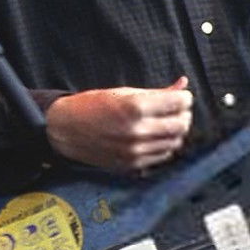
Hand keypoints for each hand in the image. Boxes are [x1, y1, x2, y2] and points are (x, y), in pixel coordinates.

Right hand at [46, 77, 192, 173]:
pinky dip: (164, 145)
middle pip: (181, 125)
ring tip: (164, 122)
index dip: (184, 98)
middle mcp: (137, 131)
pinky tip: (154, 136)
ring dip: (175, 131)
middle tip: (176, 109)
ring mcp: (135, 151)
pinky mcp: (132, 164)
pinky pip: (162, 156)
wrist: (66, 129)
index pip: (178, 103)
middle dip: (183, 114)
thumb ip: (157, 91)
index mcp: (135, 108)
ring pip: (174, 143)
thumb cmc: (91, 106)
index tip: (181, 96)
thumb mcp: (124, 91)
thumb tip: (182, 84)